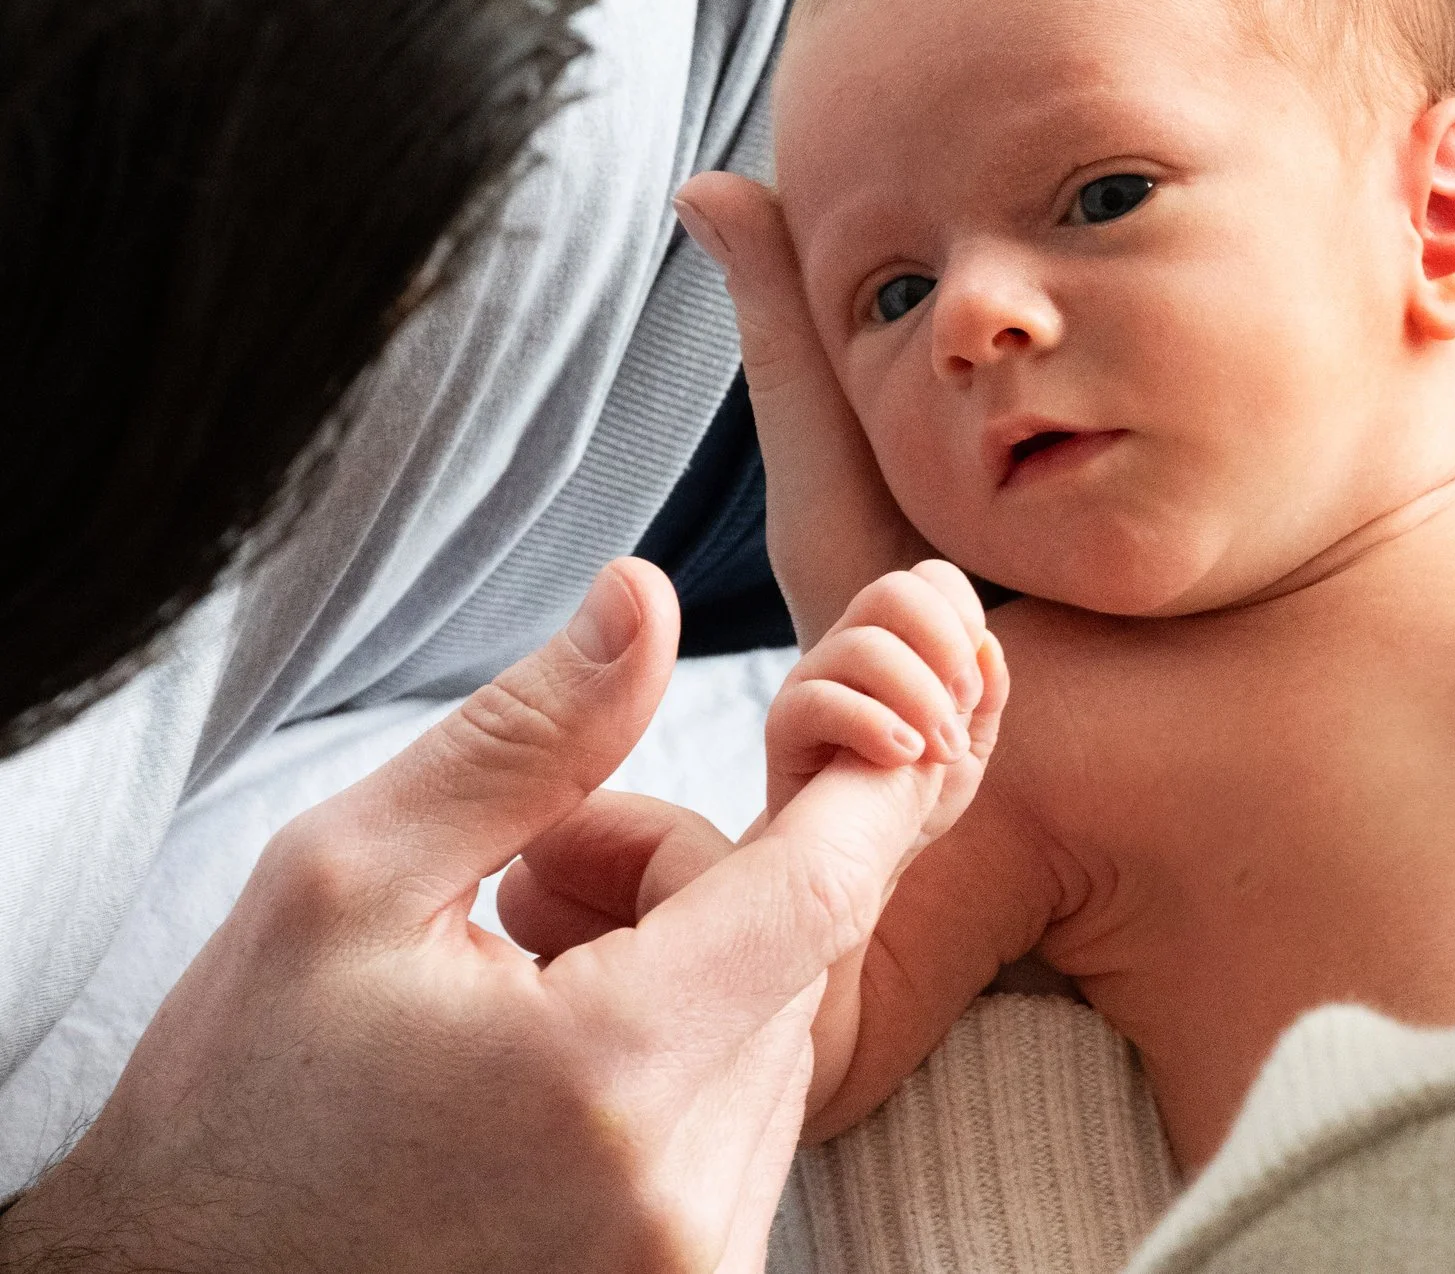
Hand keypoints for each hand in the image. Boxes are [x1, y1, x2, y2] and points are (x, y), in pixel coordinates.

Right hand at [0, 560, 932, 1273]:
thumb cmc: (239, 1105)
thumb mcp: (346, 879)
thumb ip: (528, 735)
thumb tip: (649, 596)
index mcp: (606, 1073)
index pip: (823, 888)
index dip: (861, 777)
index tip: (867, 700)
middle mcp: (683, 1189)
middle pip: (789, 942)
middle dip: (684, 871)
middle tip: (529, 881)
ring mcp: (698, 1256)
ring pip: (777, 1021)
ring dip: (685, 965)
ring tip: (516, 989)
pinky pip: (750, 1114)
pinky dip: (683, 1056)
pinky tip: (552, 1074)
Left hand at [675, 51, 1454, 614]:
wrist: (1021, 815)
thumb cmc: (918, 656)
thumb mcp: (852, 484)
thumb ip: (796, 344)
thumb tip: (707, 176)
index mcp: (1119, 375)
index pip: (1202, 219)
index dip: (1276, 123)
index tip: (1330, 35)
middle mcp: (1223, 406)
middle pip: (1330, 247)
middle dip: (1414, 156)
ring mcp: (1306, 473)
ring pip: (1408, 316)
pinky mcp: (1359, 543)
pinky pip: (1434, 430)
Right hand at [762, 560, 1006, 847]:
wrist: (854, 861)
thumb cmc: (911, 795)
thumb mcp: (968, 748)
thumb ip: (986, 696)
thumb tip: (988, 644)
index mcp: (898, 638)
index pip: (927, 579)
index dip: (962, 614)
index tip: (975, 681)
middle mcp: (851, 644)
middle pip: (892, 592)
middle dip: (943, 642)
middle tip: (963, 703)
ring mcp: (813, 678)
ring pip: (863, 645)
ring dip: (919, 695)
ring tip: (941, 749)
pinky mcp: (784, 722)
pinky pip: (821, 699)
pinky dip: (874, 724)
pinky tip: (904, 757)